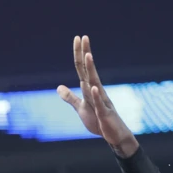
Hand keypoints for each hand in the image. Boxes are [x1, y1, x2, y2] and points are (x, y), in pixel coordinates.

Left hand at [56, 36, 136, 155]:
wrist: (114, 136)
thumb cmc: (99, 121)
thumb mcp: (81, 108)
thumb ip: (70, 97)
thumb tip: (58, 87)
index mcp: (90, 89)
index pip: (82, 68)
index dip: (79, 54)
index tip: (78, 37)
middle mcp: (96, 91)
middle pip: (88, 70)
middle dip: (86, 53)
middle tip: (84, 37)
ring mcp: (101, 101)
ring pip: (95, 83)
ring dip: (91, 70)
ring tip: (88, 55)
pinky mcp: (104, 114)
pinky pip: (100, 103)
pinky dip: (96, 96)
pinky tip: (93, 87)